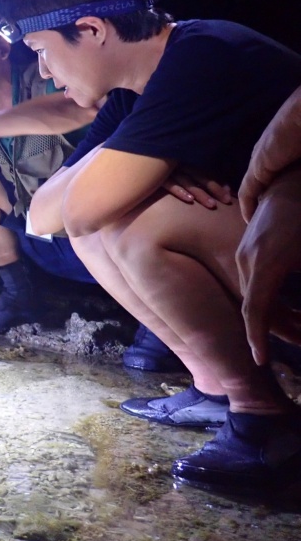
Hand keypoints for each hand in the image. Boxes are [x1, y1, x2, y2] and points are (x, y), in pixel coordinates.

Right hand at [162, 167, 232, 208]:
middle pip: (200, 176)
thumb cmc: (158, 171)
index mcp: (185, 160)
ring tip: (212, 205)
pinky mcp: (157, 179)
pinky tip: (189, 200)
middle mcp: (178, 165)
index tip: (229, 192)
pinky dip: (180, 192)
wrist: (128, 166)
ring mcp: (167, 171)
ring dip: (201, 193)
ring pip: (188, 183)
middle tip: (227, 200)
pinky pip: (170, 185)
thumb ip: (189, 174)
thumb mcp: (174, 168)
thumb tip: (211, 184)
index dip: (218, 181)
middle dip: (215, 188)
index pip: (205, 171)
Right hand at [237, 166, 300, 364]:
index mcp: (267, 263)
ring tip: (300, 326)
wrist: (294, 179)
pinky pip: (256, 282)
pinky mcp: (249, 248)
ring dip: (276, 315)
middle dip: (279, 330)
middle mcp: (248, 260)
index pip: (256, 310)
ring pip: (255, 295)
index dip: (258, 338)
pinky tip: (290, 306)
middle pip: (256, 307)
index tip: (261, 360)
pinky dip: (271, 300)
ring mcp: (245, 253)